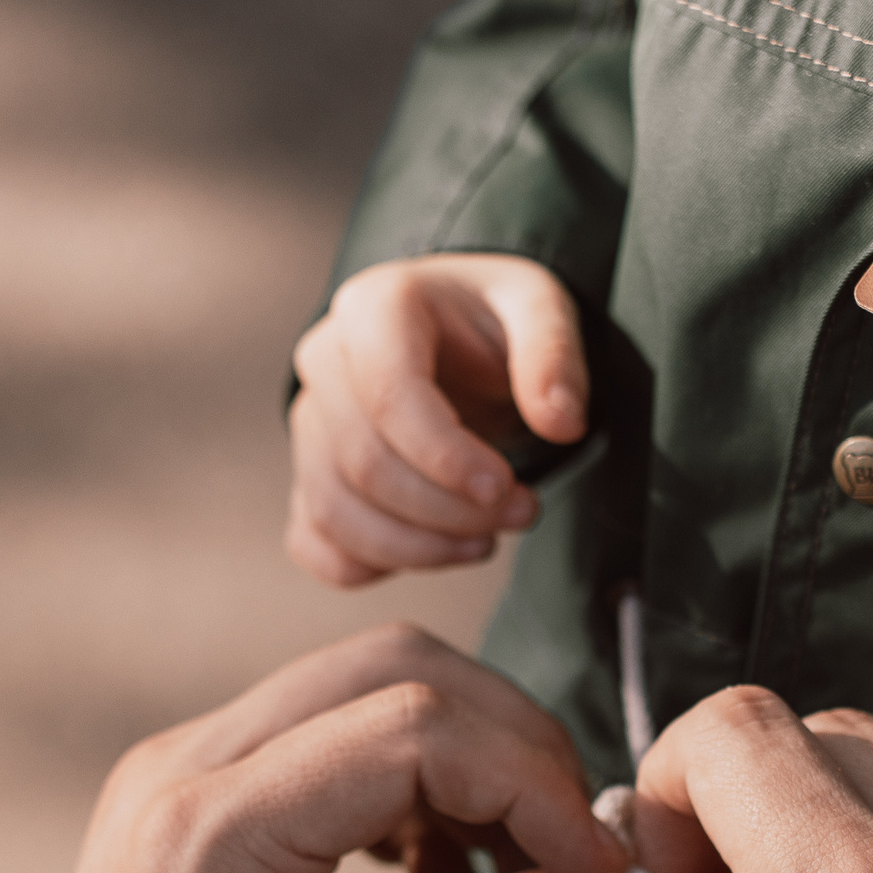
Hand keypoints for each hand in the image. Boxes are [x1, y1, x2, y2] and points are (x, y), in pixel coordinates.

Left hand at [0, 626, 628, 872]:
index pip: (415, 730)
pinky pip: (325, 737)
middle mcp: (178, 777)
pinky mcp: (186, 801)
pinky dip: (411, 787)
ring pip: (363, 689)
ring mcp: (174, 777)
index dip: (532, 785)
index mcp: (206, 846)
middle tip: (576, 860)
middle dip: (512, 749)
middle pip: (393, 672)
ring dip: (466, 763)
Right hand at [286, 254, 587, 586]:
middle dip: (448, 511)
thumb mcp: (539, 308)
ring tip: (485, 541)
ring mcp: (309, 423)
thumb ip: (553, 356)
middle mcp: (325, 362)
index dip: (446, 458)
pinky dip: (368, 564)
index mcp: (375, 309)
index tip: (505, 488)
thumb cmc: (491, 320)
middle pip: (365, 464)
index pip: (390, 398)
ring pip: (336, 510)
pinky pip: (315, 539)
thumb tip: (562, 421)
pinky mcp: (310, 474)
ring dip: (418, 548)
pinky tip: (431, 553)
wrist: (454, 337)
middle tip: (521, 513)